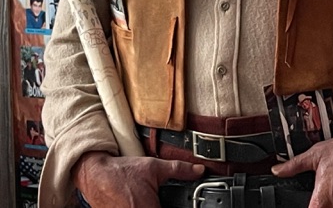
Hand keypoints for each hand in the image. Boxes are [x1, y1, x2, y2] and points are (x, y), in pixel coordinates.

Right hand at [72, 151, 204, 207]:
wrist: (94, 175)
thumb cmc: (121, 172)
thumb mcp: (154, 167)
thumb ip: (179, 170)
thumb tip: (199, 170)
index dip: (175, 207)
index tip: (175, 202)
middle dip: (160, 204)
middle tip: (157, 197)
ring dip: (149, 205)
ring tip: (147, 198)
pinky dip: (139, 206)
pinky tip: (137, 200)